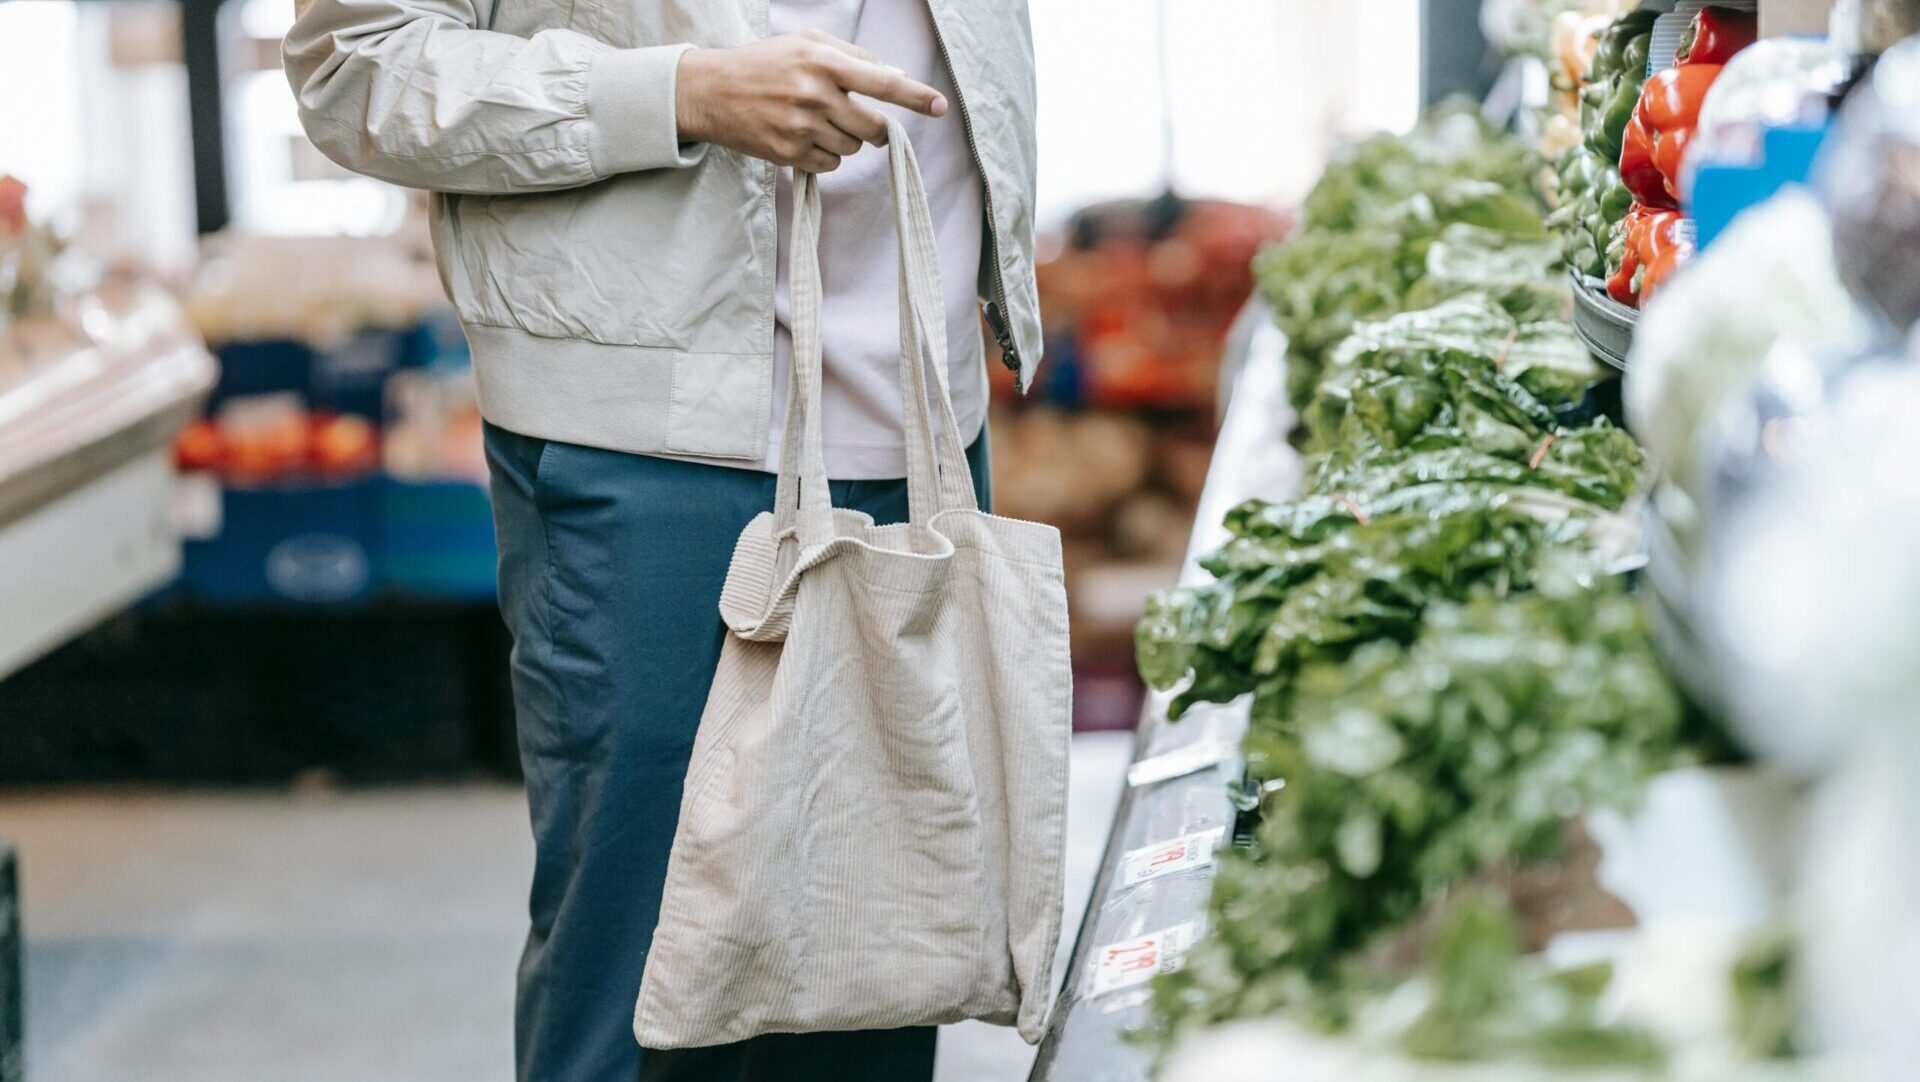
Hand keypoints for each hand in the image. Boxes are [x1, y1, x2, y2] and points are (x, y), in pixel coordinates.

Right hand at [674, 30, 947, 172]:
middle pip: (874, 127)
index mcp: (823, 61)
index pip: (882, 81)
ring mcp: (801, 127)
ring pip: (853, 148)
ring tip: (816, 122)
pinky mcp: (788, 153)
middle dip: (876, 128)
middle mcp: (814, 94)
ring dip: (846, 139)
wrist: (711, 91)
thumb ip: (853, 56)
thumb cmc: (765, 63)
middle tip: (861, 120)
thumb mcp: (807, 43)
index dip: (915, 96)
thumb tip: (897, 75)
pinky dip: (826, 156)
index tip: (940, 106)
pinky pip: (831, 164)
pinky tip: (803, 138)